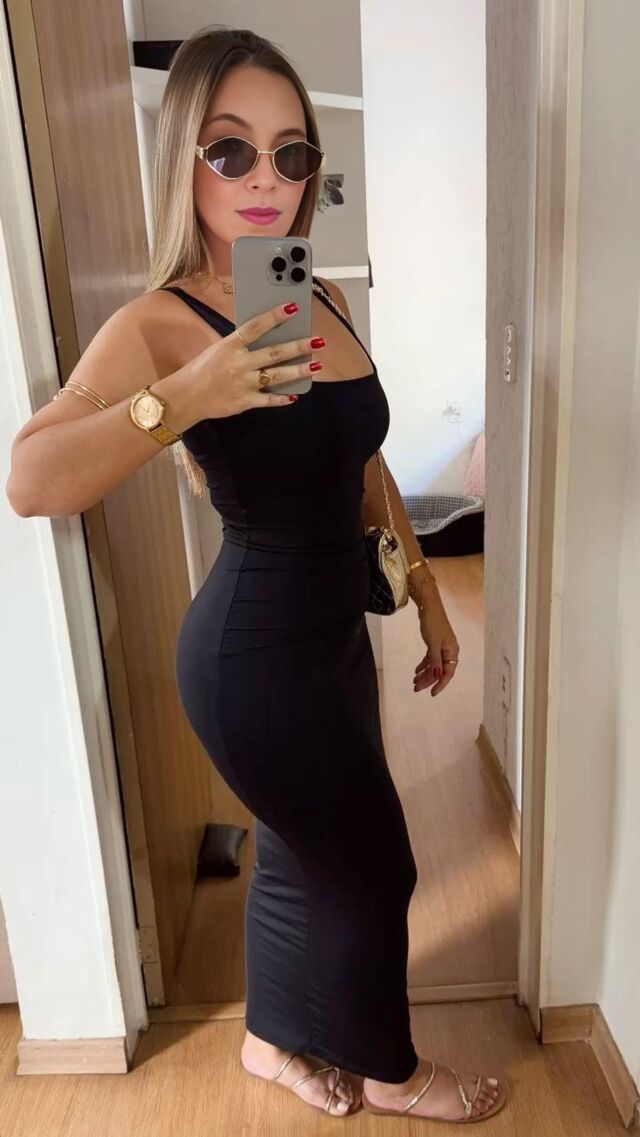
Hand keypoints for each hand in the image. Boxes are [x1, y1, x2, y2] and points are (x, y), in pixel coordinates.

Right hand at [180, 301, 325, 421]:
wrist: (185, 397)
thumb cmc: (202, 370)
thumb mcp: (218, 349)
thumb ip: (240, 344)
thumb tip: (267, 336)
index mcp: (229, 346)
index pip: (255, 327)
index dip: (274, 316)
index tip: (292, 308)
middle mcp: (238, 364)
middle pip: (273, 353)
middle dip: (298, 346)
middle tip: (317, 340)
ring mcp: (243, 384)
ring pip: (277, 376)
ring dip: (298, 370)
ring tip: (316, 365)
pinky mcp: (244, 402)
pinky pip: (268, 400)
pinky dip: (282, 398)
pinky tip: (295, 395)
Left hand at [413, 590, 459, 696]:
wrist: (429, 607)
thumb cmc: (433, 624)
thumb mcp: (433, 644)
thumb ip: (435, 660)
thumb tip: (437, 675)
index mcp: (452, 652)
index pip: (448, 673)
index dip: (440, 684)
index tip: (432, 694)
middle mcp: (448, 651)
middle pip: (439, 670)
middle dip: (428, 680)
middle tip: (415, 688)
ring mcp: (442, 647)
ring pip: (433, 665)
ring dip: (424, 673)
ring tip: (414, 682)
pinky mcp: (435, 643)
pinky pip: (430, 658)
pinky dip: (424, 664)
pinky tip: (416, 670)